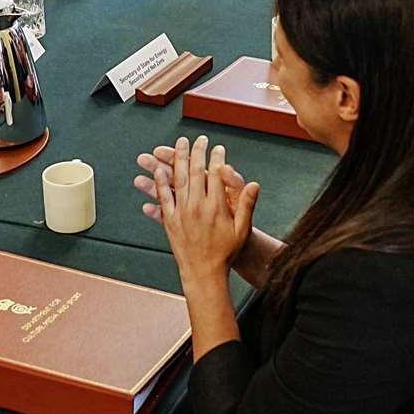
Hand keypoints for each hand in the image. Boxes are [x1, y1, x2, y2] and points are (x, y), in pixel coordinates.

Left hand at [151, 136, 258, 285]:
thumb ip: (247, 205)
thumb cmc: (225, 252)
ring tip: (178, 145)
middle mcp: (197, 207)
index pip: (215, 175)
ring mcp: (182, 213)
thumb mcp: (242, 229)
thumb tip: (254, 185)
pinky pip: (163, 197)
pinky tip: (158, 170)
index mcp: (216, 207)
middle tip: (198, 139)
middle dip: (197, 152)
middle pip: (195, 172)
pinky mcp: (170, 221)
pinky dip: (160, 182)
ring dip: (177, 160)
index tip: (218, 148)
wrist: (204, 273)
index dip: (217, 159)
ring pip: (177, 180)